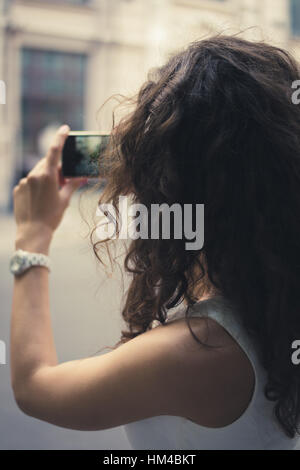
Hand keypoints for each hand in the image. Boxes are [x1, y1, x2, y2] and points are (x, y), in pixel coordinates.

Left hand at [13, 125, 86, 253]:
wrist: (32, 232)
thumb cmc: (51, 217)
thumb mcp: (65, 200)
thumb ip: (72, 185)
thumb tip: (82, 177)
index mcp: (47, 176)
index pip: (55, 151)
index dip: (60, 137)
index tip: (65, 128)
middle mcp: (33, 175)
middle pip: (47, 165)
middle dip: (56, 170)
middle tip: (63, 183)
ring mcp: (23, 182)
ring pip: (37, 174)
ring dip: (45, 179)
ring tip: (49, 197)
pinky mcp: (17, 189)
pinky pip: (28, 183)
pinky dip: (35, 187)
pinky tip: (39, 201)